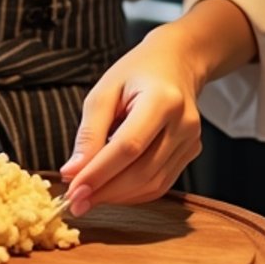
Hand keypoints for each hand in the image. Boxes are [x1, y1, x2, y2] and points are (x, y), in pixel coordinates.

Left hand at [59, 0, 257, 212]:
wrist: (175, 62)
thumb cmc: (135, 72)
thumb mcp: (104, 91)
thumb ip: (89, 132)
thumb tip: (72, 172)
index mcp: (162, 100)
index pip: (128, 147)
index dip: (99, 173)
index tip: (73, 191)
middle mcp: (184, 123)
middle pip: (142, 171)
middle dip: (106, 191)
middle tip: (76, 200)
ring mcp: (192, 140)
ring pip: (153, 184)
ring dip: (118, 196)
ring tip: (90, 195)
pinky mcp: (192, 152)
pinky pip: (161, 183)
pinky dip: (134, 192)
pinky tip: (112, 188)